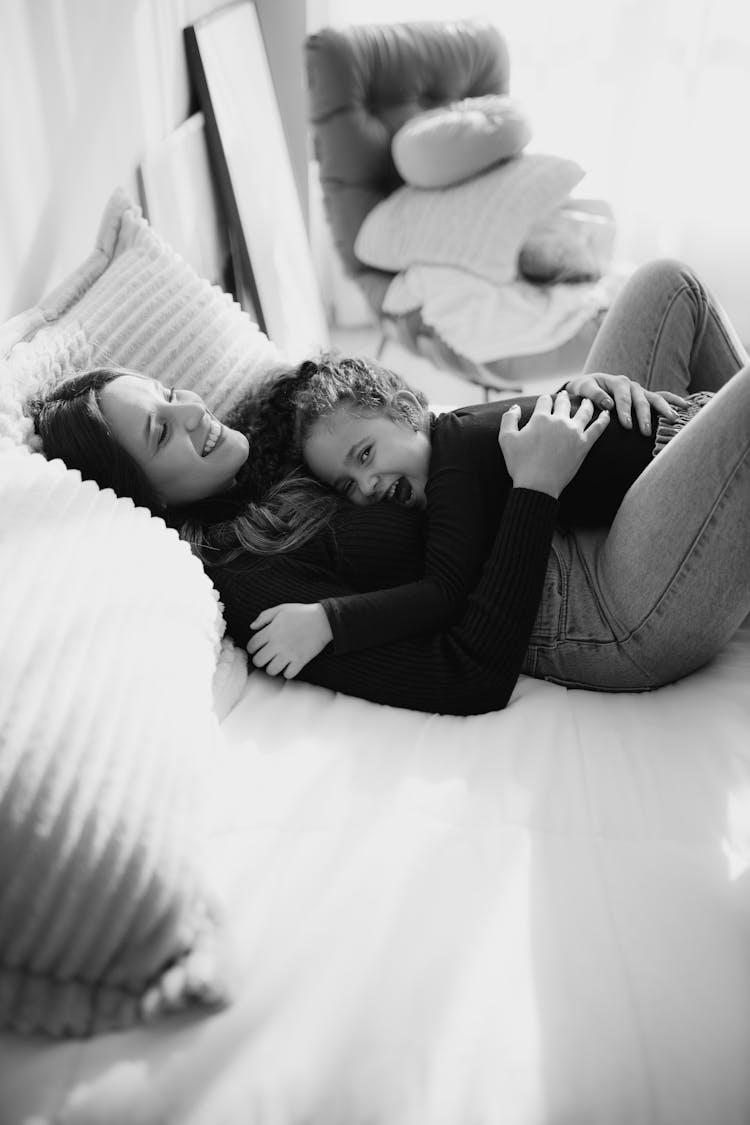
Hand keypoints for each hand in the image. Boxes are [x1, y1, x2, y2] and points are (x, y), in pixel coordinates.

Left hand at [247, 603, 332, 677]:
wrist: (323, 620)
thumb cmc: (302, 613)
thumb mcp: (281, 609)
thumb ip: (264, 616)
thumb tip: (252, 627)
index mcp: (271, 631)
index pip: (252, 646)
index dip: (252, 648)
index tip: (256, 649)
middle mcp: (277, 644)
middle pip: (258, 661)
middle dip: (260, 660)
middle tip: (266, 657)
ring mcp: (289, 654)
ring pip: (271, 671)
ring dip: (272, 668)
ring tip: (277, 663)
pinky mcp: (300, 660)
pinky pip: (288, 674)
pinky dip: (287, 672)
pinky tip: (289, 666)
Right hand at [499, 391, 609, 497]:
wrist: (537, 485)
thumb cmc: (520, 464)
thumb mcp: (505, 439)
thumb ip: (508, 418)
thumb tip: (516, 406)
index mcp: (540, 418)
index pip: (545, 400)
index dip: (545, 400)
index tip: (546, 401)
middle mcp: (559, 421)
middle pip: (564, 402)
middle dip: (563, 397)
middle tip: (565, 395)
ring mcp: (574, 431)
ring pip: (584, 411)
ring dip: (587, 403)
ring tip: (588, 400)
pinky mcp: (585, 444)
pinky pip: (598, 427)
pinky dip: (604, 419)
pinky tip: (607, 414)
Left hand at [564, 372, 687, 435]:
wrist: (585, 387)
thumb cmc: (582, 390)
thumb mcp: (583, 389)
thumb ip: (594, 395)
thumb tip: (609, 404)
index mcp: (616, 382)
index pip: (623, 397)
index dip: (625, 411)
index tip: (627, 425)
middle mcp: (631, 385)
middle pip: (641, 399)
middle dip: (644, 415)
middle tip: (646, 431)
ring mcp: (639, 390)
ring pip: (655, 398)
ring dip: (664, 409)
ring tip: (673, 419)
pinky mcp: (644, 396)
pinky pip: (661, 397)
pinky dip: (673, 400)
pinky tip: (685, 406)